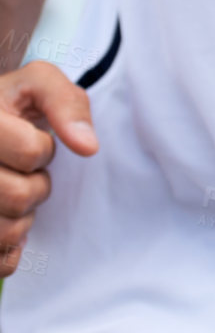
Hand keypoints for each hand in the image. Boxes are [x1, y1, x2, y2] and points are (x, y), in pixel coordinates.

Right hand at [0, 61, 97, 277]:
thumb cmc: (11, 106)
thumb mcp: (37, 84)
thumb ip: (66, 102)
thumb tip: (88, 147)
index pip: (31, 151)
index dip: (43, 150)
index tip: (34, 143)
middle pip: (17, 195)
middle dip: (35, 186)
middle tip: (26, 175)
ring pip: (4, 232)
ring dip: (21, 219)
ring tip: (11, 197)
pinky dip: (10, 249)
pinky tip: (5, 224)